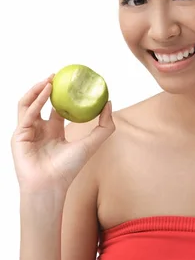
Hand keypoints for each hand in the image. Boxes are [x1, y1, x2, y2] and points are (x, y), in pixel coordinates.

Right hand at [11, 75, 114, 194]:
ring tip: (49, 80)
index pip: (56, 108)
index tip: (71, 81)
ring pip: (28, 104)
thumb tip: (109, 103)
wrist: (52, 184)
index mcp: (54, 132)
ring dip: (37, 90)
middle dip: (47, 87)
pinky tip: (46, 92)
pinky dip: (36, 101)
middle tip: (57, 75)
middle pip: (40, 103)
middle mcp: (40, 130)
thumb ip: (104, 125)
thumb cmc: (69, 168)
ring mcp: (28, 132)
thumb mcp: (92, 143)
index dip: (63, 94)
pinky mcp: (19, 135)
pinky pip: (26, 113)